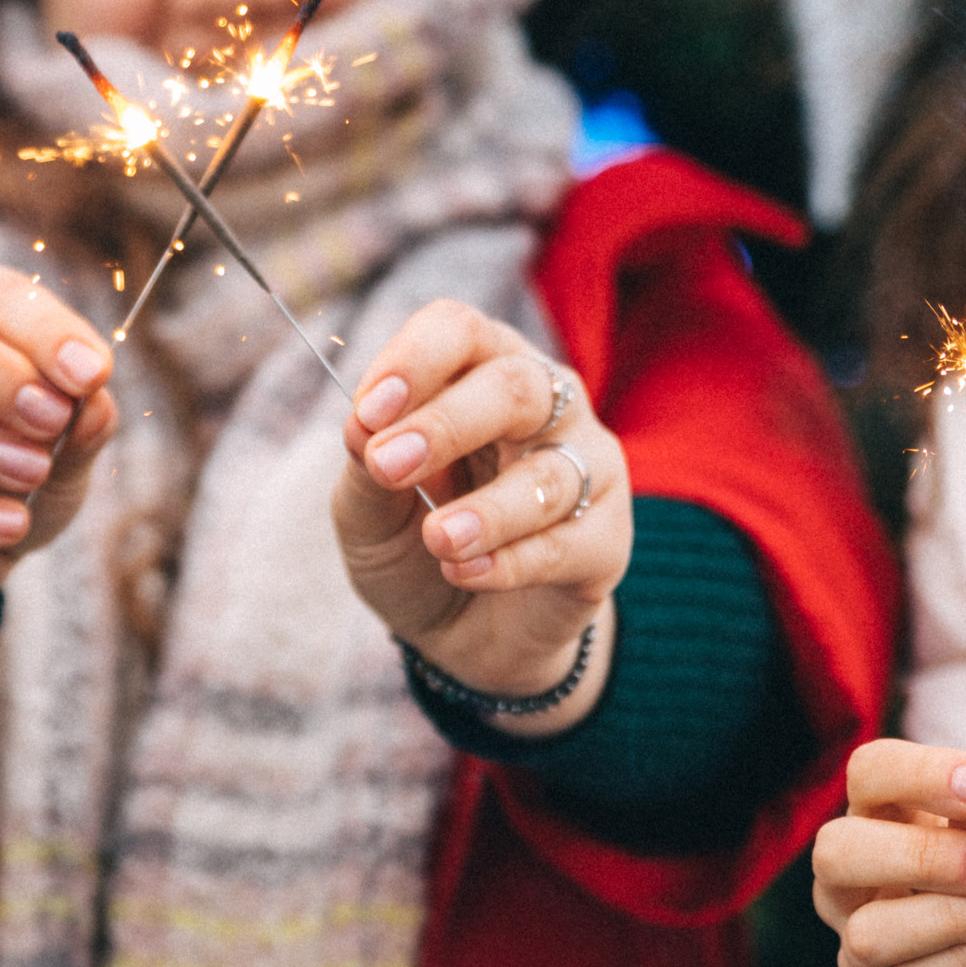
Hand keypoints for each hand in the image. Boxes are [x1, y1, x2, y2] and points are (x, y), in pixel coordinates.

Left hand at [332, 301, 626, 737]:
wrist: (460, 635)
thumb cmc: (414, 544)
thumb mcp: (369, 511)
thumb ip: (365, 468)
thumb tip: (359, 425)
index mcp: (478, 371)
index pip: (459, 330)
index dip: (414, 360)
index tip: (367, 411)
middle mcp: (546, 405)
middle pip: (514, 386)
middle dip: (446, 423)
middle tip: (389, 466)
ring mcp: (587, 469)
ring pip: (549, 472)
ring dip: (486, 509)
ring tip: (438, 540)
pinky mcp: (606, 540)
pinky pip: (567, 542)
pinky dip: (511, 561)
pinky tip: (465, 573)